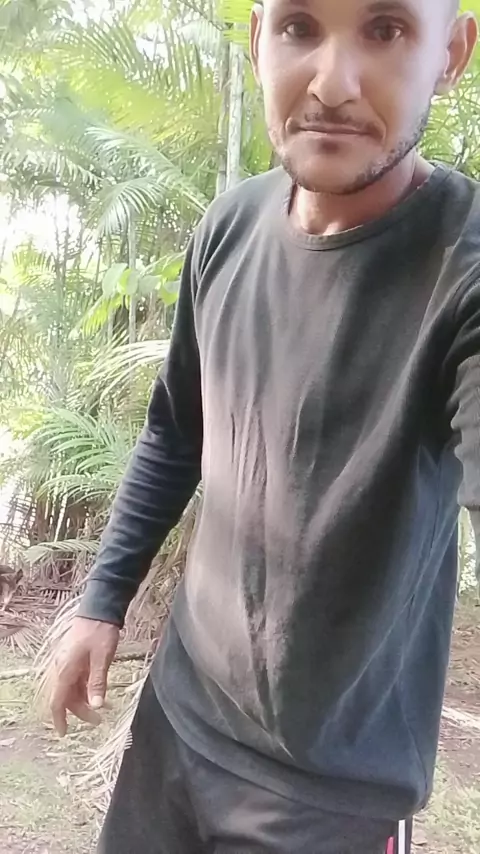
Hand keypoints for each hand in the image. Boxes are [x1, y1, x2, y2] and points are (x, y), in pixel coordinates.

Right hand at [50, 616, 119, 736]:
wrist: (99, 608)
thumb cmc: (100, 632)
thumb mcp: (102, 658)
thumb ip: (97, 682)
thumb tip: (95, 706)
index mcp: (65, 670)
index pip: (57, 701)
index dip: (59, 719)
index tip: (64, 734)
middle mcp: (62, 668)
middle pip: (66, 697)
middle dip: (80, 711)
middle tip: (99, 720)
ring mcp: (68, 662)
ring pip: (72, 688)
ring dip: (84, 699)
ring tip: (103, 706)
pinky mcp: (74, 657)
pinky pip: (76, 678)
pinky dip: (86, 688)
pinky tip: (98, 690)